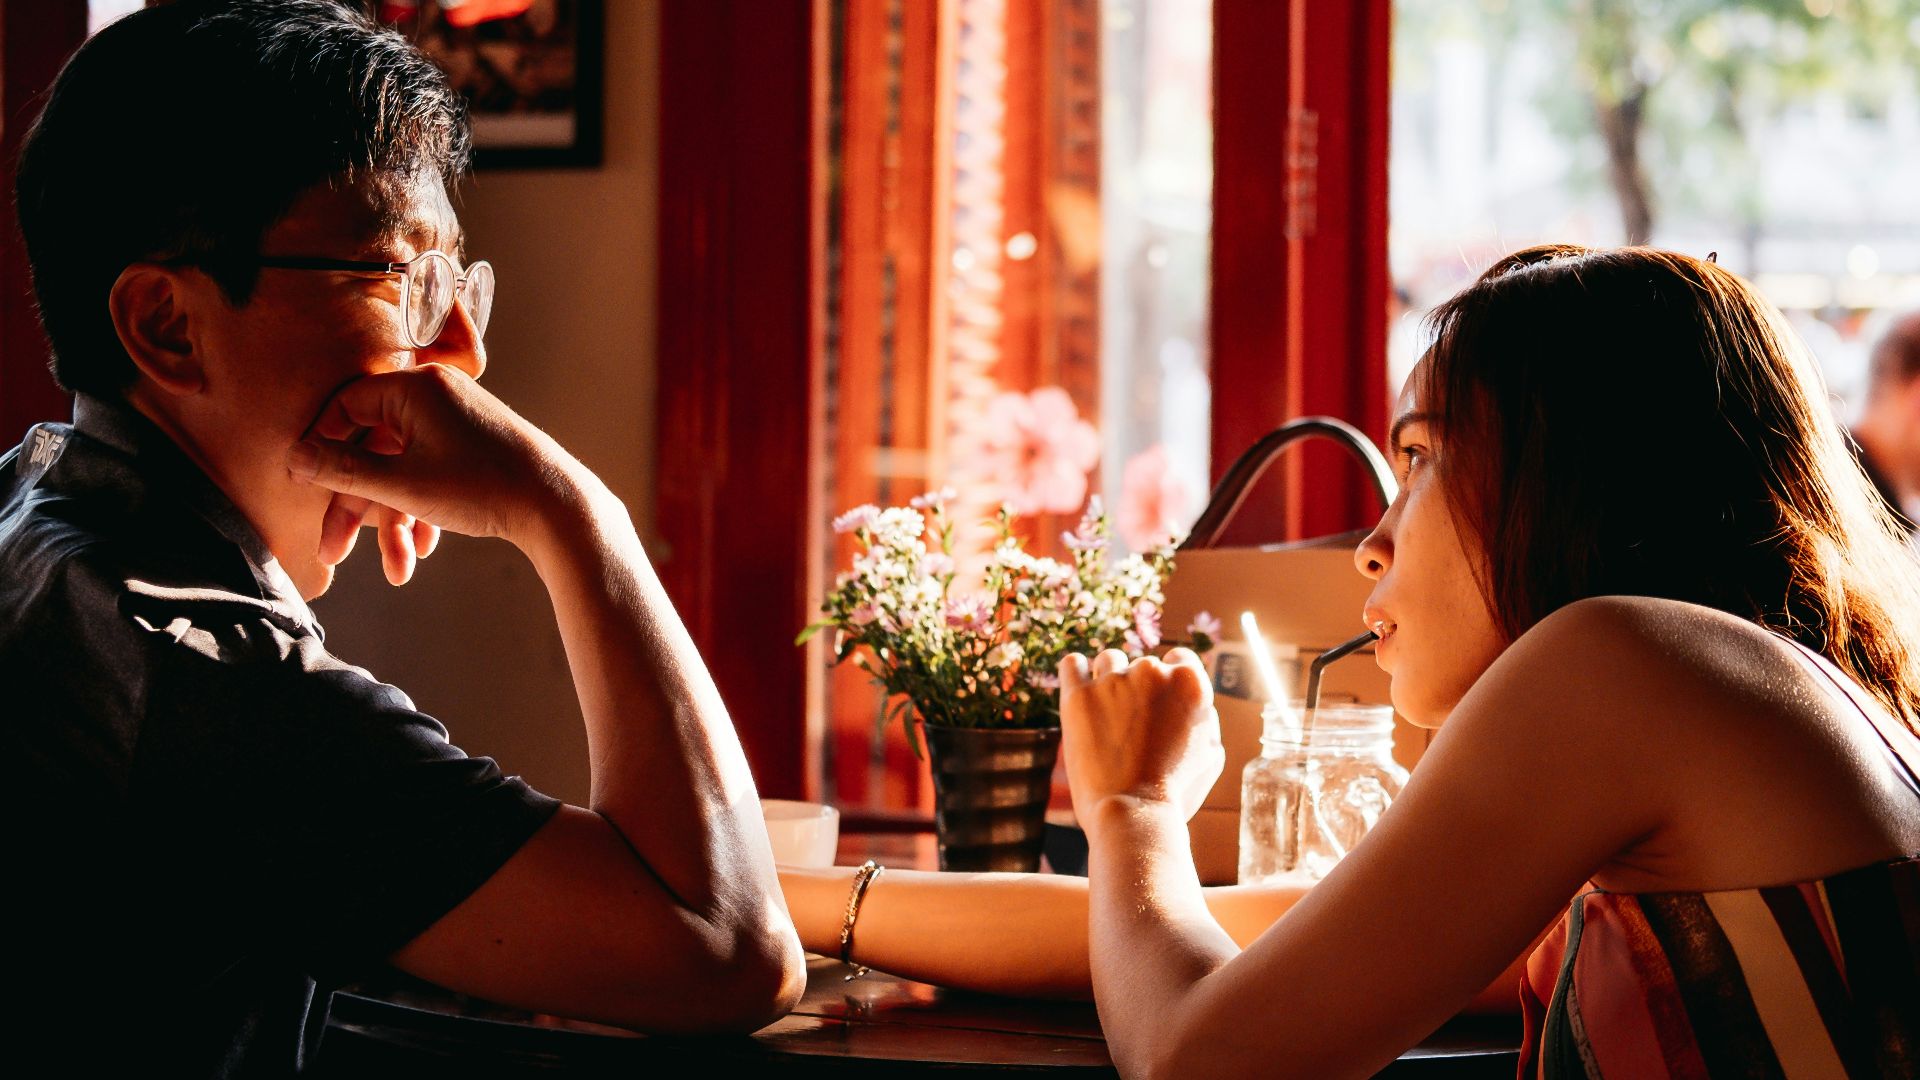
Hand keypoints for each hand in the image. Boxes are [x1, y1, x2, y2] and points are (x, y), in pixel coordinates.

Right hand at [286, 364, 587, 553]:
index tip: (302, 484)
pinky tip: (425, 550)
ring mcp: (456, 421)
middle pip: (372, 449)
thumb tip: (294, 457)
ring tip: (397, 570)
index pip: (346, 407)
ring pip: (403, 470)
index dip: (320, 447)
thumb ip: (344, 470)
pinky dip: (423, 509)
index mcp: (415, 387)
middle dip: (356, 508)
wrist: (558, 504)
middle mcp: (435, 395)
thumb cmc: (482, 487)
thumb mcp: (402, 485)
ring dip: (394, 521)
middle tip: (332, 552)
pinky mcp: (472, 446)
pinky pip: (431, 472)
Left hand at [1059, 647, 1222, 826]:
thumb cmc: (1176, 792)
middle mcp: (1152, 671)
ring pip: (1110, 660)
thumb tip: (1197, 701)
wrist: (1132, 813)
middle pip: (1145, 666)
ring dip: (1110, 679)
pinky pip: (1072, 663)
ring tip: (1108, 716)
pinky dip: (1076, 672)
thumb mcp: (1211, 755)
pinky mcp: (1078, 694)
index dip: (1172, 682)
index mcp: (1190, 682)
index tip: (1161, 703)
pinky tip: (1081, 691)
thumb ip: (1206, 718)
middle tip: (1136, 728)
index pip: (1180, 659)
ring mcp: (1113, 680)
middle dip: (1141, 690)